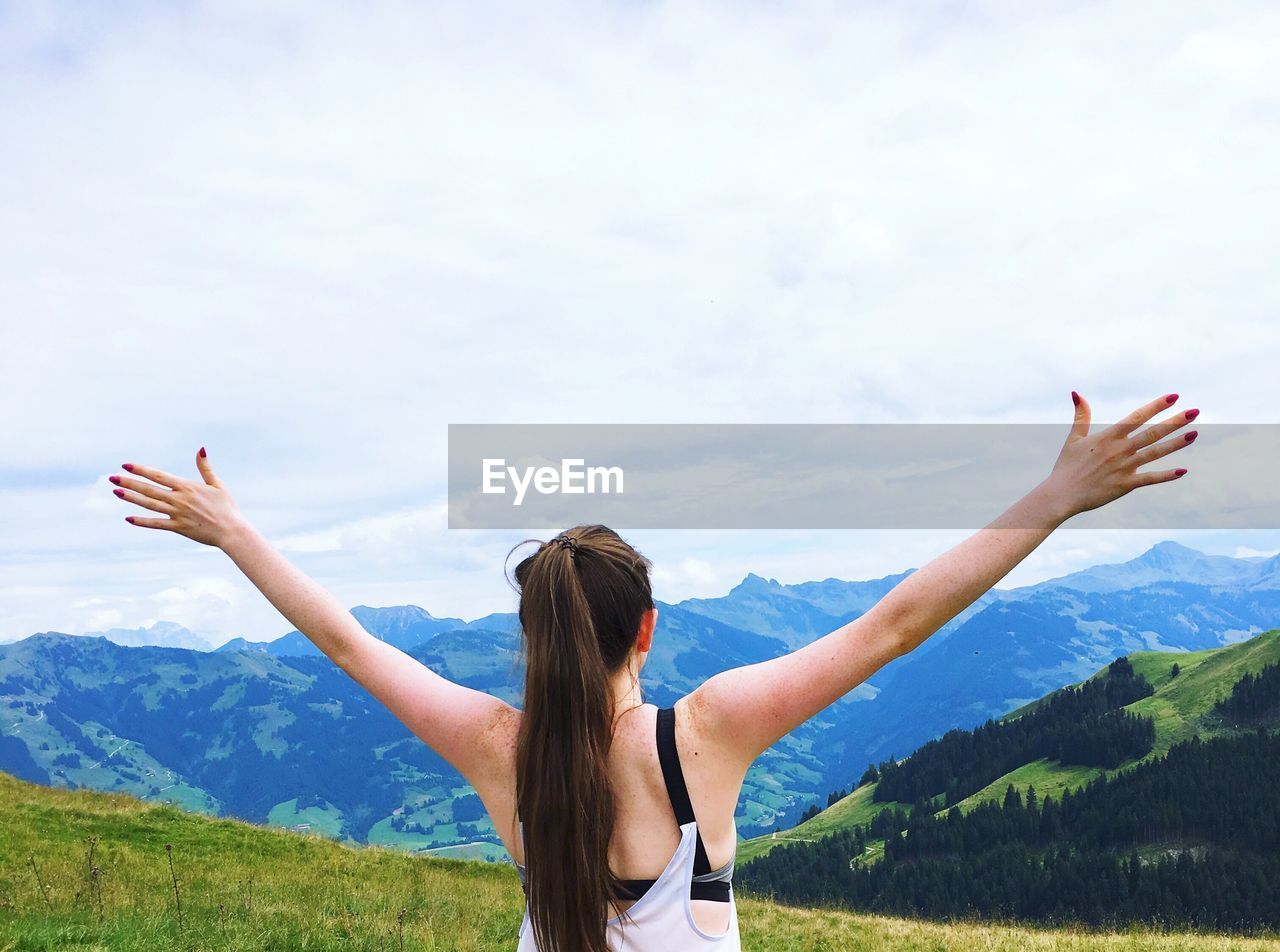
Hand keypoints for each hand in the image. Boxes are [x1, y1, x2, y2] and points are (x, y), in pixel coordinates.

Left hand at [110, 448, 246, 547]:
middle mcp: (179, 499)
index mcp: (187, 487)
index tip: (126, 465)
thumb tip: (201, 449)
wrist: (231, 530)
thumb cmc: (227, 507)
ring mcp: (177, 514)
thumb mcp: (217, 485)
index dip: (141, 470)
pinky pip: (156, 524)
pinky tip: (128, 518)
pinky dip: (142, 521)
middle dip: (129, 483)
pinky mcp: (178, 528)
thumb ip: (205, 468)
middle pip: (149, 489)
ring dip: (131, 498)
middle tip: (112, 478)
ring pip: (149, 504)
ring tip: (116, 492)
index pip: (159, 476)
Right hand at [1041, 392, 1197, 519]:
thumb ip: (1080, 416)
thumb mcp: (1073, 438)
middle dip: (1175, 421)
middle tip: (1195, 411)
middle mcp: (1119, 450)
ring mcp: (1124, 468)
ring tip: (1194, 434)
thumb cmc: (1066, 466)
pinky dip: (1166, 475)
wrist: (1061, 494)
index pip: (1137, 417)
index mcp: (1108, 437)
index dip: (1156, 406)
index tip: (1174, 397)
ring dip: (1176, 443)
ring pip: (1155, 453)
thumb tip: (1076, 393)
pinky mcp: (1125, 485)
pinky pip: (1150, 479)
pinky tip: (1183, 470)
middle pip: (1152, 433)